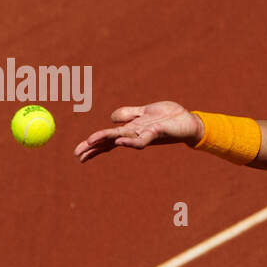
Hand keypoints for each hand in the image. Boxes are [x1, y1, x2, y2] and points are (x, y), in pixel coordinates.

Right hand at [74, 100, 202, 162]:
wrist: (189, 120)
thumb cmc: (168, 117)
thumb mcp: (144, 111)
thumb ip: (129, 113)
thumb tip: (111, 118)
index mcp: (130, 130)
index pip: (108, 138)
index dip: (93, 144)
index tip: (78, 152)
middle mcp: (135, 134)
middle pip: (110, 141)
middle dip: (93, 148)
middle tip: (78, 155)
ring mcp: (144, 135)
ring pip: (121, 139)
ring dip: (105, 141)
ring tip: (90, 143)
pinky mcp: (156, 133)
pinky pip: (141, 139)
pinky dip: (129, 141)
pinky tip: (119, 141)